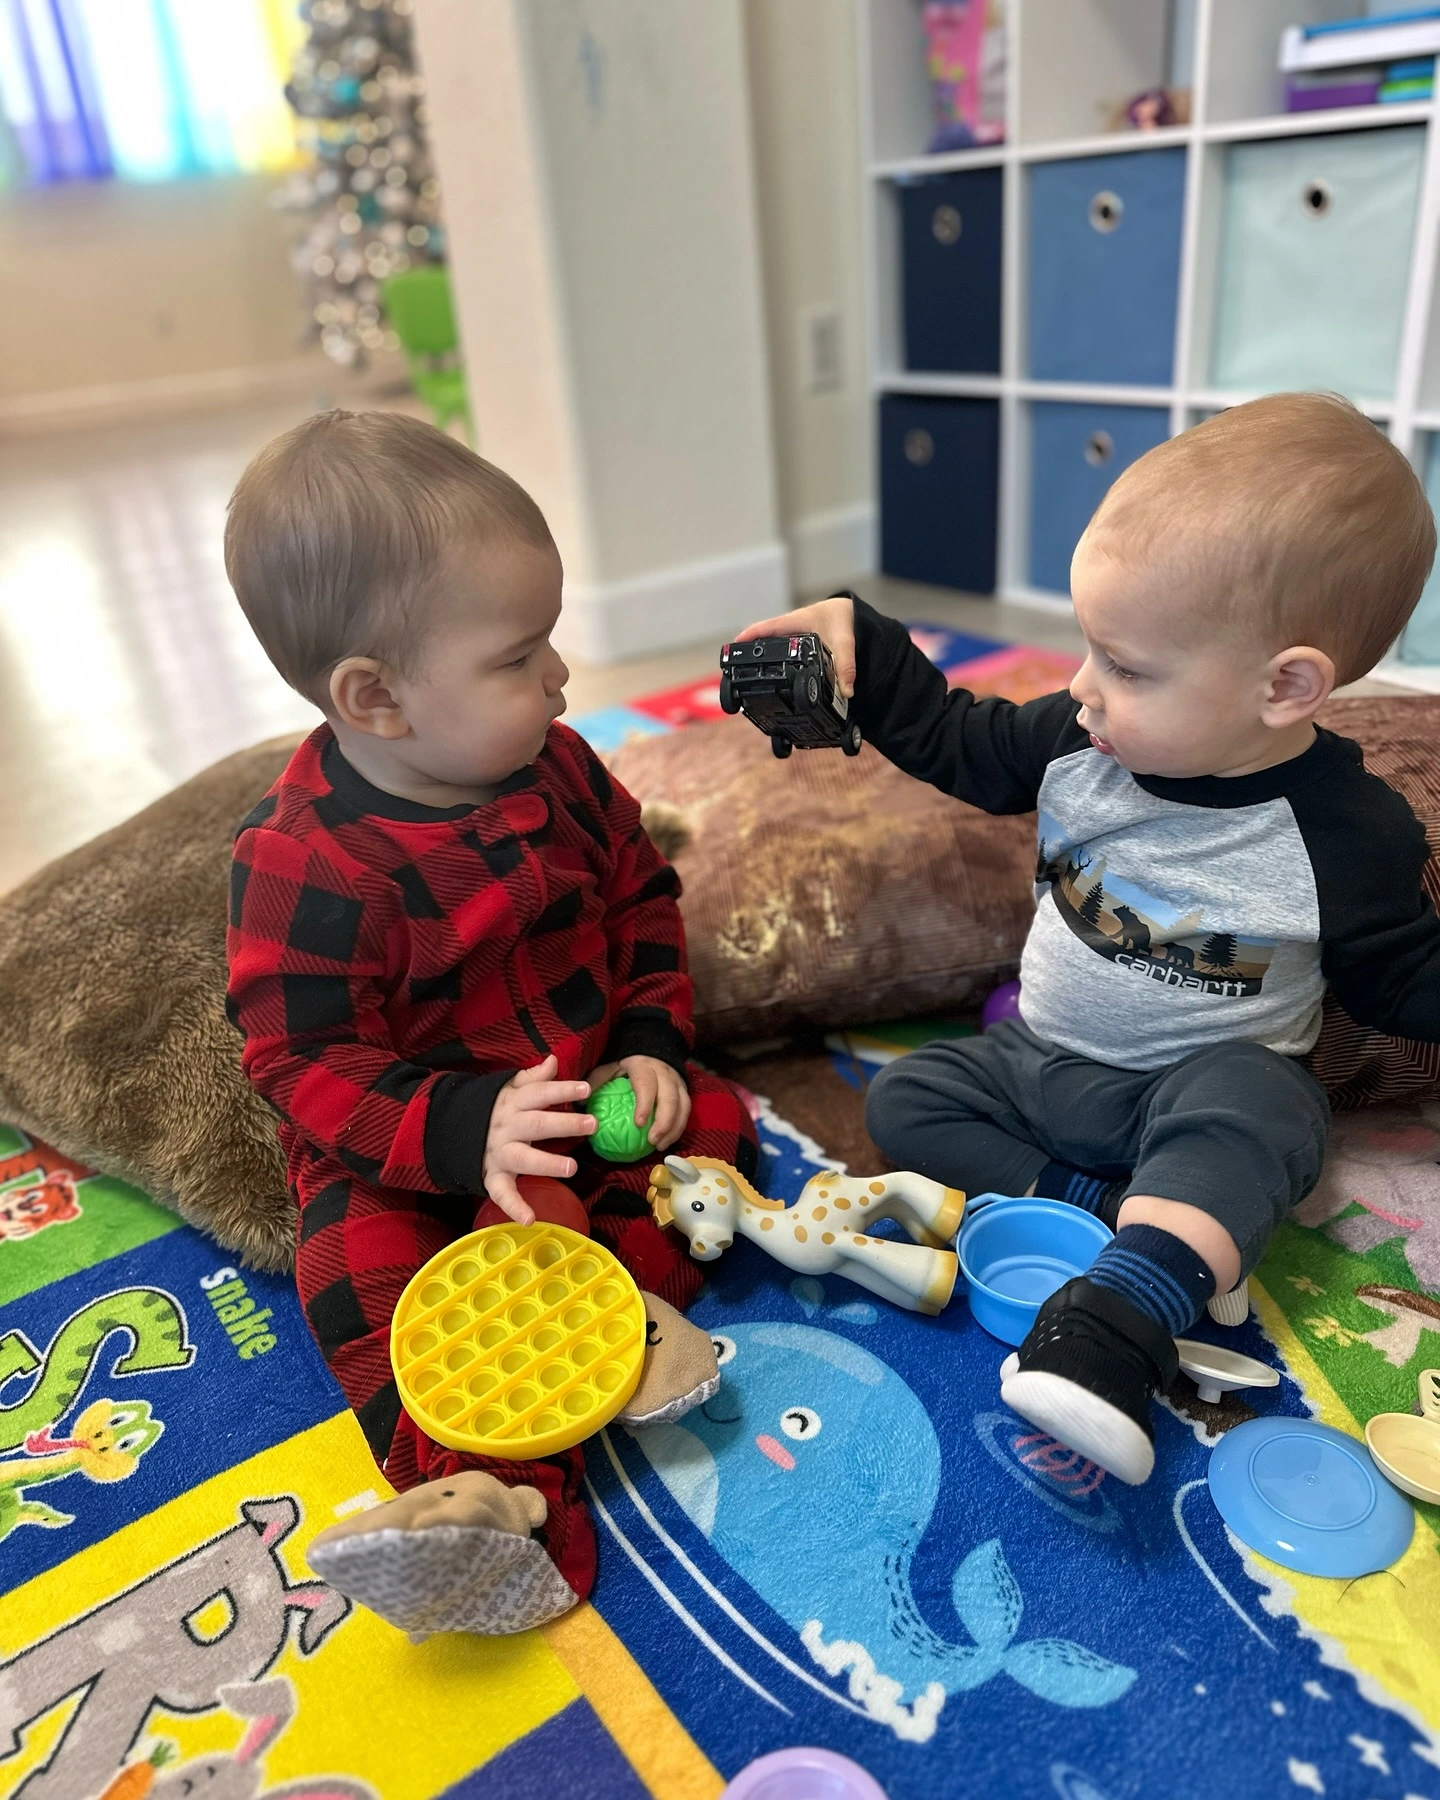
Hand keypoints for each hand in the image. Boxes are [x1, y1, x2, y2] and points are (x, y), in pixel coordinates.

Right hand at [482, 1054, 592, 1223]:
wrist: (450, 1131)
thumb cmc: (493, 1110)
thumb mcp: (508, 1089)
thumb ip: (532, 1078)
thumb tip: (553, 1060)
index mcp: (512, 1104)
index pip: (539, 1094)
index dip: (561, 1089)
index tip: (586, 1088)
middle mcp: (506, 1127)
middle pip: (536, 1124)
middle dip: (564, 1124)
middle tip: (591, 1123)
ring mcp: (498, 1153)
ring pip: (522, 1158)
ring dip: (546, 1163)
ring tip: (571, 1167)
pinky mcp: (492, 1177)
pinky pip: (502, 1193)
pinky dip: (514, 1207)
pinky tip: (530, 1218)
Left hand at [586, 1055, 690, 1151]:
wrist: (652, 1050)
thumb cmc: (627, 1066)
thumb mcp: (610, 1068)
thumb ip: (598, 1082)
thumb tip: (579, 1104)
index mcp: (644, 1067)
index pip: (647, 1085)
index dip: (645, 1104)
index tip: (638, 1124)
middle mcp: (665, 1073)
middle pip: (670, 1098)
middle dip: (664, 1122)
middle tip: (653, 1141)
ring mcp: (677, 1082)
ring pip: (683, 1106)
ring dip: (674, 1128)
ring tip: (661, 1146)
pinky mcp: (684, 1091)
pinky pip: (686, 1111)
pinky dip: (679, 1128)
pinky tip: (667, 1142)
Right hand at [734, 593, 856, 698]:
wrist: (849, 614)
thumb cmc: (842, 619)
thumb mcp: (845, 641)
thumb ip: (846, 665)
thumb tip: (845, 690)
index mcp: (795, 622)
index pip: (766, 629)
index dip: (748, 638)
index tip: (733, 649)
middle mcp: (788, 630)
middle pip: (762, 641)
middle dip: (747, 654)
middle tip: (734, 671)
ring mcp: (789, 638)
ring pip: (769, 649)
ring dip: (759, 660)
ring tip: (747, 680)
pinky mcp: (795, 646)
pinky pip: (779, 654)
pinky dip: (773, 664)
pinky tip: (771, 680)